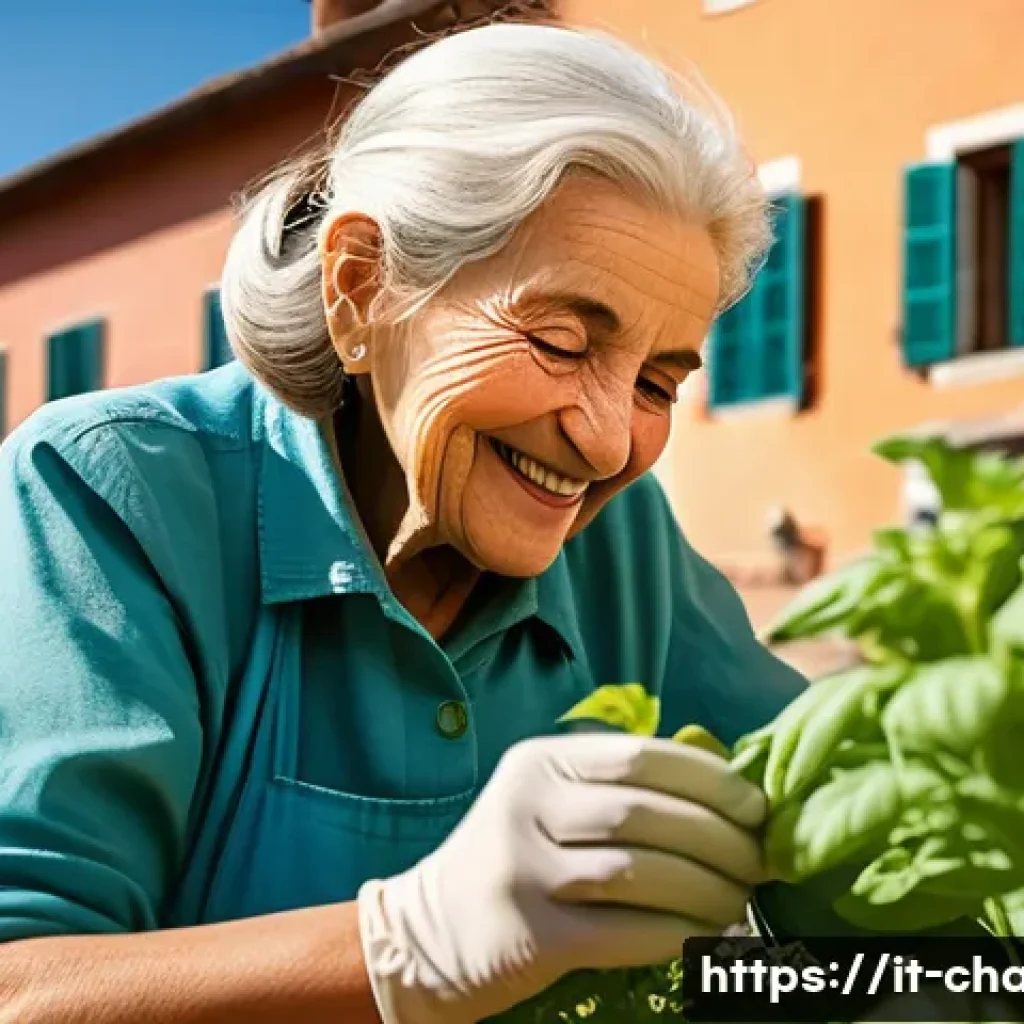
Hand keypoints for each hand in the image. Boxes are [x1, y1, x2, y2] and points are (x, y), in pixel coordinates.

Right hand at [357, 732, 768, 1022]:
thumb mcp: (550, 803)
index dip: (710, 779)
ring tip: (740, 901)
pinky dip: (678, 935)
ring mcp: (524, 868)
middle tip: (758, 863)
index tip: (756, 807)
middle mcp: (528, 804)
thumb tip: (726, 795)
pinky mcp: (529, 935)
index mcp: (541, 761)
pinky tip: (706, 938)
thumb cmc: (514, 859)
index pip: (642, 756)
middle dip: (720, 839)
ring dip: (708, 890)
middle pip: (647, 814)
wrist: (428, 933)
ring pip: (640, 872)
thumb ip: (618, 789)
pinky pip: (624, 931)